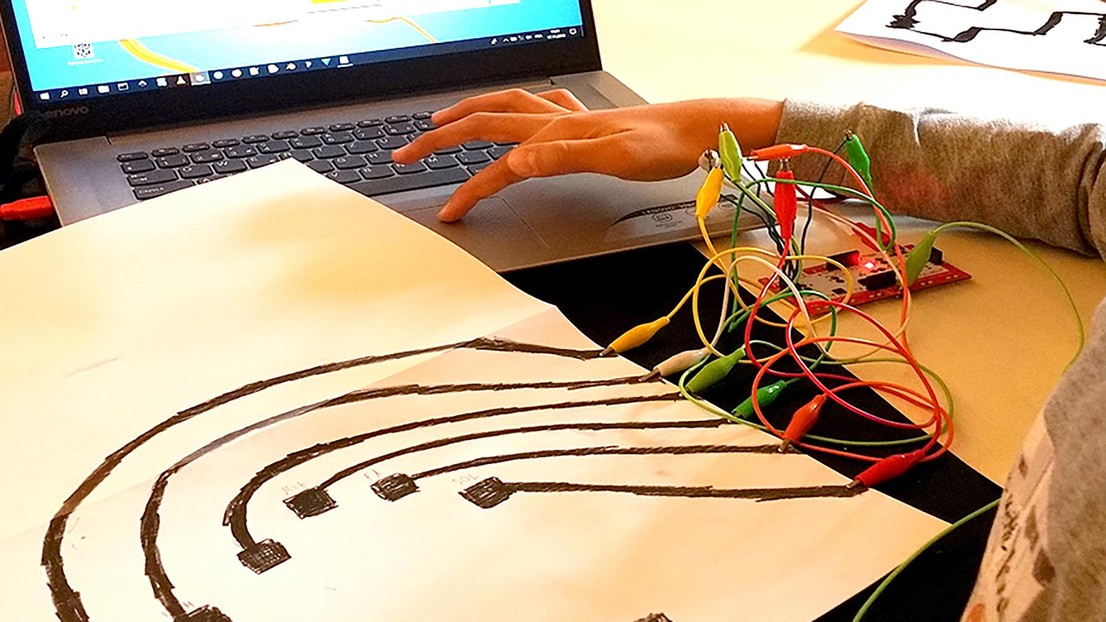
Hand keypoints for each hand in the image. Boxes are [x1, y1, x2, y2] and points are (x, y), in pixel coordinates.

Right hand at [391, 89, 782, 220]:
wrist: (702, 129)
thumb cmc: (666, 146)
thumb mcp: (617, 158)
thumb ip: (564, 157)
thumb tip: (515, 160)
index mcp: (558, 133)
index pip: (498, 163)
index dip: (468, 189)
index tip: (447, 214)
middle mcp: (558, 121)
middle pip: (485, 123)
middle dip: (441, 138)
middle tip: (406, 152)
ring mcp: (571, 118)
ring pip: (506, 107)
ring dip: (469, 113)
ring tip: (443, 121)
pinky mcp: (587, 121)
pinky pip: (539, 107)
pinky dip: (516, 109)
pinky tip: (521, 114)